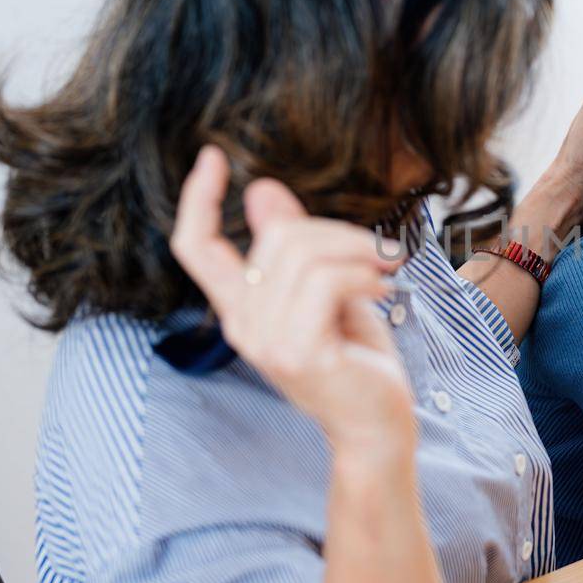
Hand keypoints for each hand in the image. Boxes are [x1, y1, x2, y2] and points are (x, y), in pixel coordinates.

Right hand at [169, 146, 413, 452]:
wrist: (378, 426)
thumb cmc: (357, 359)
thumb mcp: (327, 291)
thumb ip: (296, 246)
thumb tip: (262, 189)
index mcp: (241, 308)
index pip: (195, 248)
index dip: (198, 199)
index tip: (212, 156)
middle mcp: (242, 325)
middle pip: (275, 237)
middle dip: (336, 230)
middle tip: (379, 248)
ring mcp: (265, 342)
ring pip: (304, 255)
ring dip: (358, 250)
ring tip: (386, 267)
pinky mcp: (297, 353)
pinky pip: (325, 282)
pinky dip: (363, 275)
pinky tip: (385, 289)